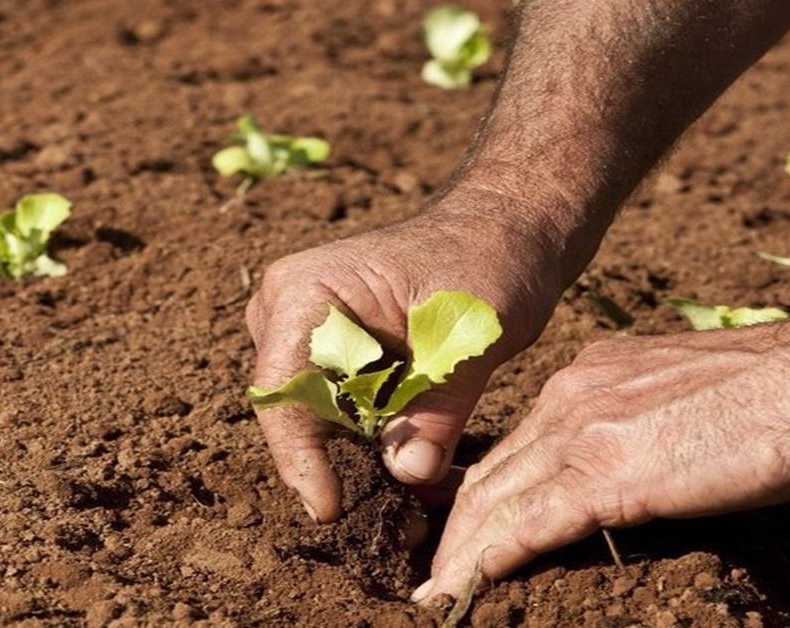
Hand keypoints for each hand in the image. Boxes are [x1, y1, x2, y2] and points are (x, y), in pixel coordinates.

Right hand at [245, 190, 565, 521]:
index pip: (283, 391)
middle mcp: (289, 317)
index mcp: (306, 293)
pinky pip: (347, 419)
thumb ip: (439, 406)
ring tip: (416, 514)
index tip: (332, 508)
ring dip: (367, 467)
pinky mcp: (335, 361)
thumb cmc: (489, 259)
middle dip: (344, 472)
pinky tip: (424, 475)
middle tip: (398, 529)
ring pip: (322, 426)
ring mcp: (307, 340)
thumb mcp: (473, 334)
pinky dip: (383, 448)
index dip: (301, 458)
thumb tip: (407, 474)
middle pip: (298, 417)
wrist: (507, 231)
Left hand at [413, 317, 789, 600]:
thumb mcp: (688, 397)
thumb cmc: (784, 392)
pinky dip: (485, 563)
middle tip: (433, 574)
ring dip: (459, 554)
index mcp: (593, 376)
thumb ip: (646, 423)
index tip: (467, 529)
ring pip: (494, 499)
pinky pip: (526, 525)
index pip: (520, 444)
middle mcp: (574, 395)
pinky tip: (460, 592)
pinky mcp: (608, 473)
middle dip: (456, 528)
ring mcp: (585, 431)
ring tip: (434, 597)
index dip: (487, 492)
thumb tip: (645, 459)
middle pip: (491, 472)